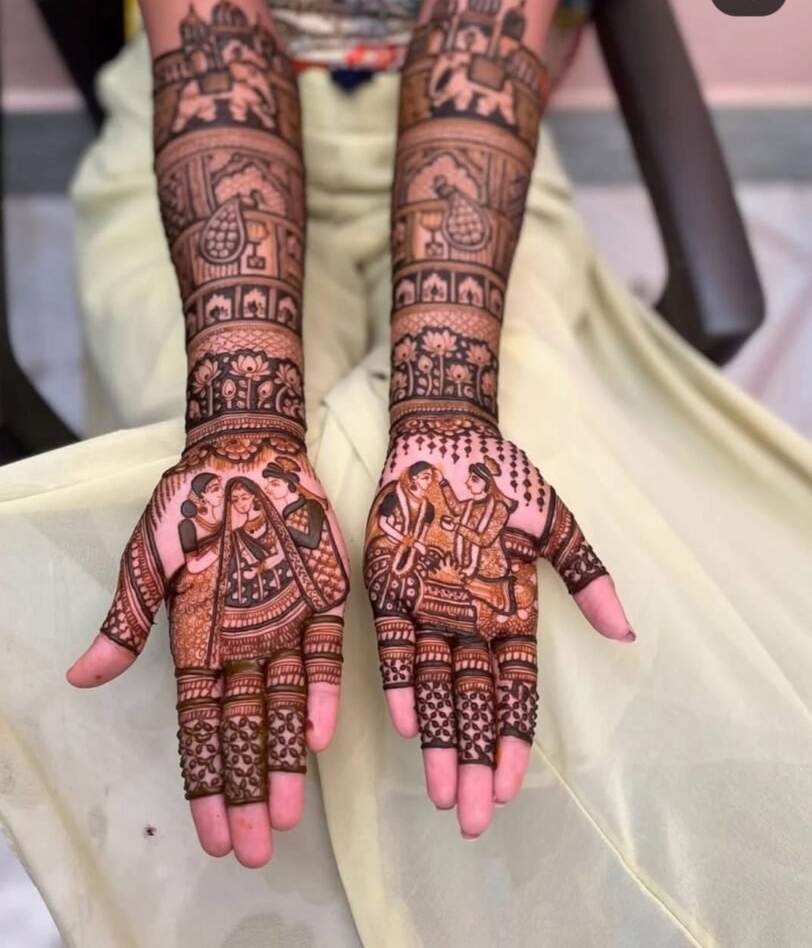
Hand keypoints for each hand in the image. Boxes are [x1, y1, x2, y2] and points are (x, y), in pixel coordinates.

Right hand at [68, 430, 348, 866]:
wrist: (246, 455)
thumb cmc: (189, 506)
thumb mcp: (148, 561)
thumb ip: (127, 620)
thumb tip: (80, 678)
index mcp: (198, 644)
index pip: (200, 728)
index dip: (205, 781)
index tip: (213, 835)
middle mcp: (245, 647)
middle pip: (245, 732)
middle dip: (248, 790)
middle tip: (257, 850)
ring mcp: (288, 627)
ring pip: (288, 708)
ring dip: (288, 760)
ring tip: (288, 815)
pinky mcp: (327, 601)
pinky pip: (328, 655)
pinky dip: (324, 691)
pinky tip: (322, 734)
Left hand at [363, 416, 633, 838]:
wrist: (445, 438)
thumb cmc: (505, 479)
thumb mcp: (554, 524)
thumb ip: (587, 575)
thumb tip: (627, 632)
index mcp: (511, 612)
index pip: (515, 691)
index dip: (513, 739)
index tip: (513, 788)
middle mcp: (468, 622)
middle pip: (474, 705)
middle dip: (475, 762)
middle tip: (473, 820)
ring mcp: (426, 610)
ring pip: (433, 688)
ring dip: (440, 740)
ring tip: (443, 794)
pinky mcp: (388, 591)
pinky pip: (392, 646)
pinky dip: (399, 682)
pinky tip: (408, 723)